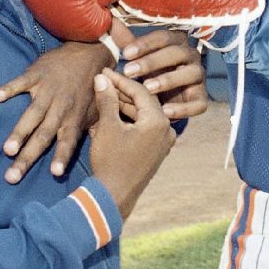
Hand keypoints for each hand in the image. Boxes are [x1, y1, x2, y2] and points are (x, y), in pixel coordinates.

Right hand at [0, 40, 115, 183]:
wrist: (92, 51)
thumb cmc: (92, 86)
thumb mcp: (96, 110)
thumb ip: (88, 130)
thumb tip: (85, 152)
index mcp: (74, 118)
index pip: (68, 142)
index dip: (62, 157)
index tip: (55, 173)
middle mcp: (61, 107)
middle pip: (43, 136)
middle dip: (27, 157)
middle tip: (12, 177)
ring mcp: (48, 91)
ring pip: (32, 115)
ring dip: (20, 133)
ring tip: (7, 150)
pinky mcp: (38, 74)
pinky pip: (22, 82)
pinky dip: (10, 88)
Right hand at [89, 68, 176, 219]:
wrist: (113, 197)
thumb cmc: (110, 161)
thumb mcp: (107, 127)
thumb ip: (107, 100)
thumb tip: (102, 78)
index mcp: (158, 122)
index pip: (140, 91)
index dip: (120, 80)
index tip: (104, 72)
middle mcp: (167, 130)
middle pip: (144, 102)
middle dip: (122, 92)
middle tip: (103, 81)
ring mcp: (163, 142)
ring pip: (143, 115)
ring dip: (124, 106)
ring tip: (104, 95)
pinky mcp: (156, 152)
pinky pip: (144, 128)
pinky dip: (129, 120)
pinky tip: (112, 114)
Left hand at [121, 30, 208, 119]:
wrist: (163, 99)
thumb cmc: (149, 73)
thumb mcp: (137, 58)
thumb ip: (127, 42)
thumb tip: (113, 22)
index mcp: (176, 43)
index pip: (164, 37)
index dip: (145, 44)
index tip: (125, 54)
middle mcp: (191, 57)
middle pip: (177, 53)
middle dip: (152, 61)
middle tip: (129, 71)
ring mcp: (198, 78)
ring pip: (192, 74)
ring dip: (169, 80)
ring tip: (147, 88)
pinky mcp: (201, 99)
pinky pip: (199, 104)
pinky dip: (184, 108)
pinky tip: (165, 111)